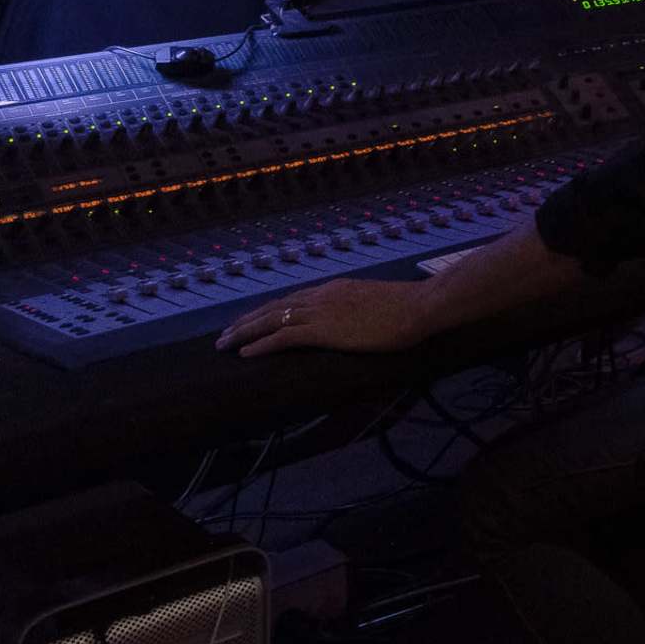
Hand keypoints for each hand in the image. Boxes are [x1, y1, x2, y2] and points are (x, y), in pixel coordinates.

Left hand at [218, 276, 432, 358]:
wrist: (419, 306)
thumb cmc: (408, 308)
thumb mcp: (376, 305)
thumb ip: (358, 311)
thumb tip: (354, 321)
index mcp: (333, 290)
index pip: (291, 300)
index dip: (267, 311)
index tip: (250, 321)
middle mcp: (321, 296)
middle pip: (274, 307)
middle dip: (247, 321)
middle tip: (224, 334)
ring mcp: (321, 312)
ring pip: (271, 320)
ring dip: (244, 332)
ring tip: (224, 344)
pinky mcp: (324, 330)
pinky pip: (284, 337)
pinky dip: (261, 345)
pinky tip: (245, 353)